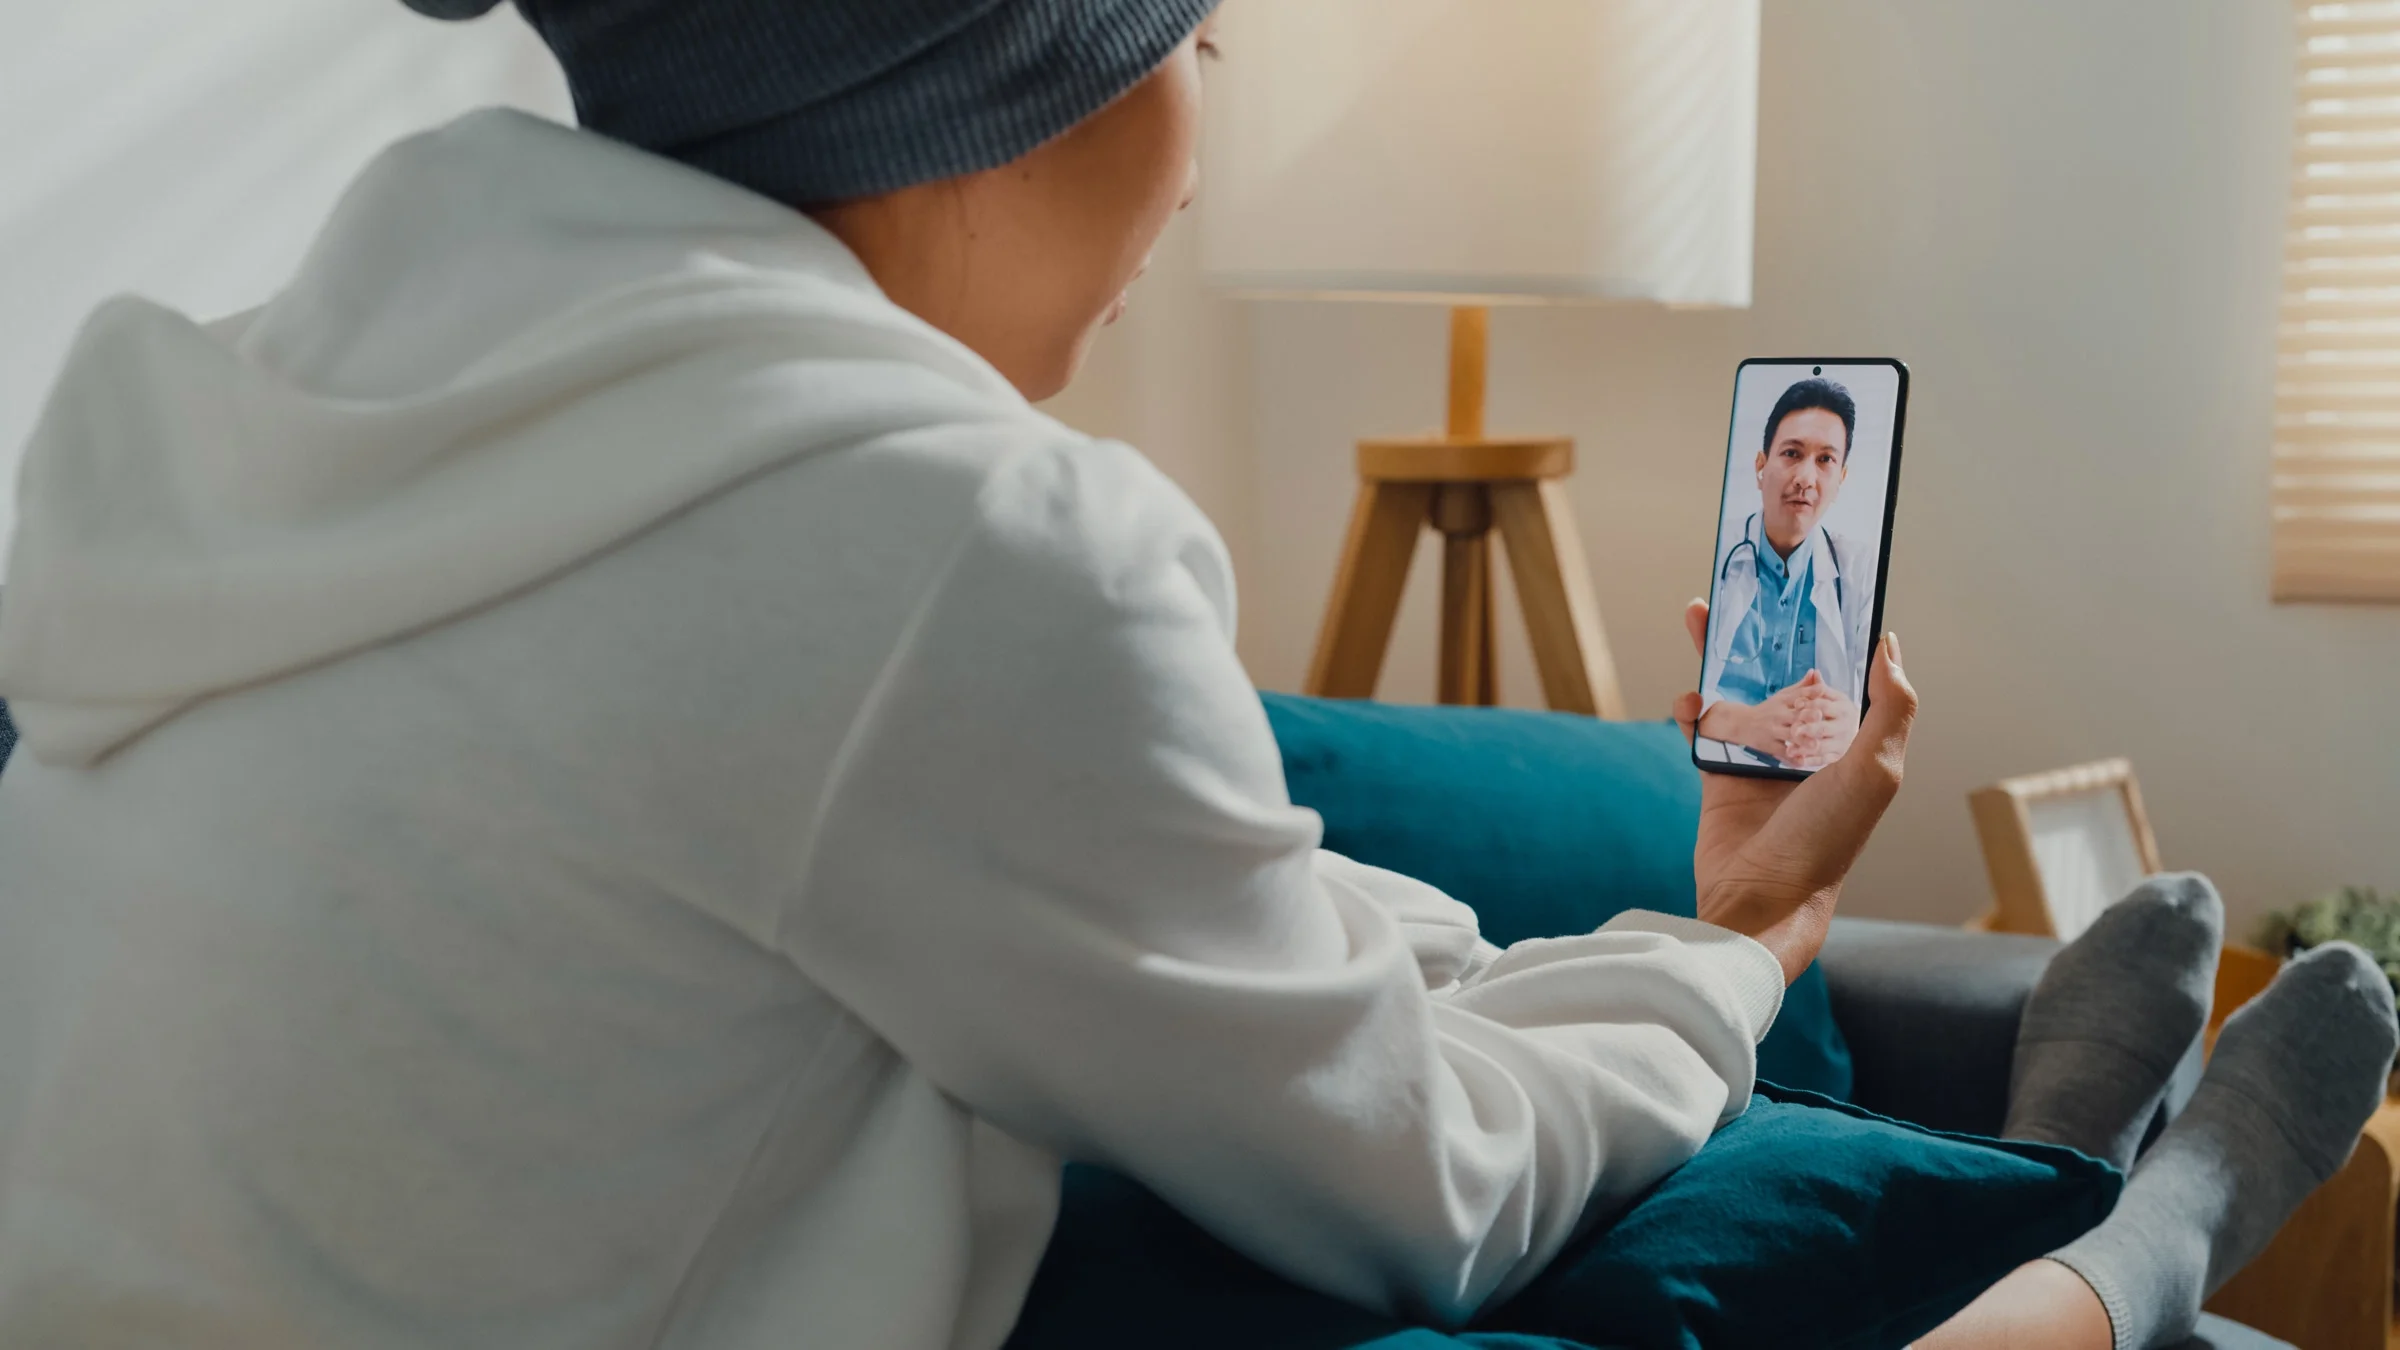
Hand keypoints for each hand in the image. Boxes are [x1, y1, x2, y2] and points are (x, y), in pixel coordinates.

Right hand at [1673, 599, 1917, 983]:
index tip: (1814, 586)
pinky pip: (1703, 725)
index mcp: (1851, 739)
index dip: (1830, 629)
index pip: (1844, 670)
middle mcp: (1808, 742)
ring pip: (1739, 687)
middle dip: (1765, 628)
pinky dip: (1693, 706)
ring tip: (1701, 615)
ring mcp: (1762, 754)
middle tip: (1747, 586)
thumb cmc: (1827, 841)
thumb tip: (1888, 645)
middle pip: (1783, 668)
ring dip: (1719, 652)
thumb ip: (1890, 708)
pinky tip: (1691, 697)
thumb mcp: (1875, 771)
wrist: (1762, 898)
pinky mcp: (1720, 771)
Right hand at [1708, 672, 1846, 765]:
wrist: (1741, 723)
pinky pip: (1782, 752)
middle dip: (1808, 717)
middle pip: (1795, 715)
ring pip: (1789, 735)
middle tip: (1821, 718)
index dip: (1811, 692)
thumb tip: (1815, 672)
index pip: (1798, 694)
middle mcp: (1778, 714)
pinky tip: (1803, 761)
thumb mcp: (1782, 695)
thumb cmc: (1767, 709)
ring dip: (1803, 740)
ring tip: (1815, 745)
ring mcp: (1773, 730)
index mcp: (1783, 701)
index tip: (1824, 690)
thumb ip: (1801, 687)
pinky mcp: (1770, 745)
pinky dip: (1792, 757)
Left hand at [1782, 682, 1860, 768]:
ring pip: (1822, 746)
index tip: (1796, 705)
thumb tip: (1814, 672)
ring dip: (1805, 749)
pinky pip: (1822, 760)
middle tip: (1793, 730)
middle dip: (1807, 729)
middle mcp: (1844, 727)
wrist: (1859, 729)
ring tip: (1789, 749)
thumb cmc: (1839, 710)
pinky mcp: (1837, 755)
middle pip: (1823, 728)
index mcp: (1843, 709)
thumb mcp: (1833, 697)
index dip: (1809, 705)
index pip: (1824, 706)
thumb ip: (1820, 687)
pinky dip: (1809, 761)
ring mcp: (1841, 743)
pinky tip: (1796, 760)